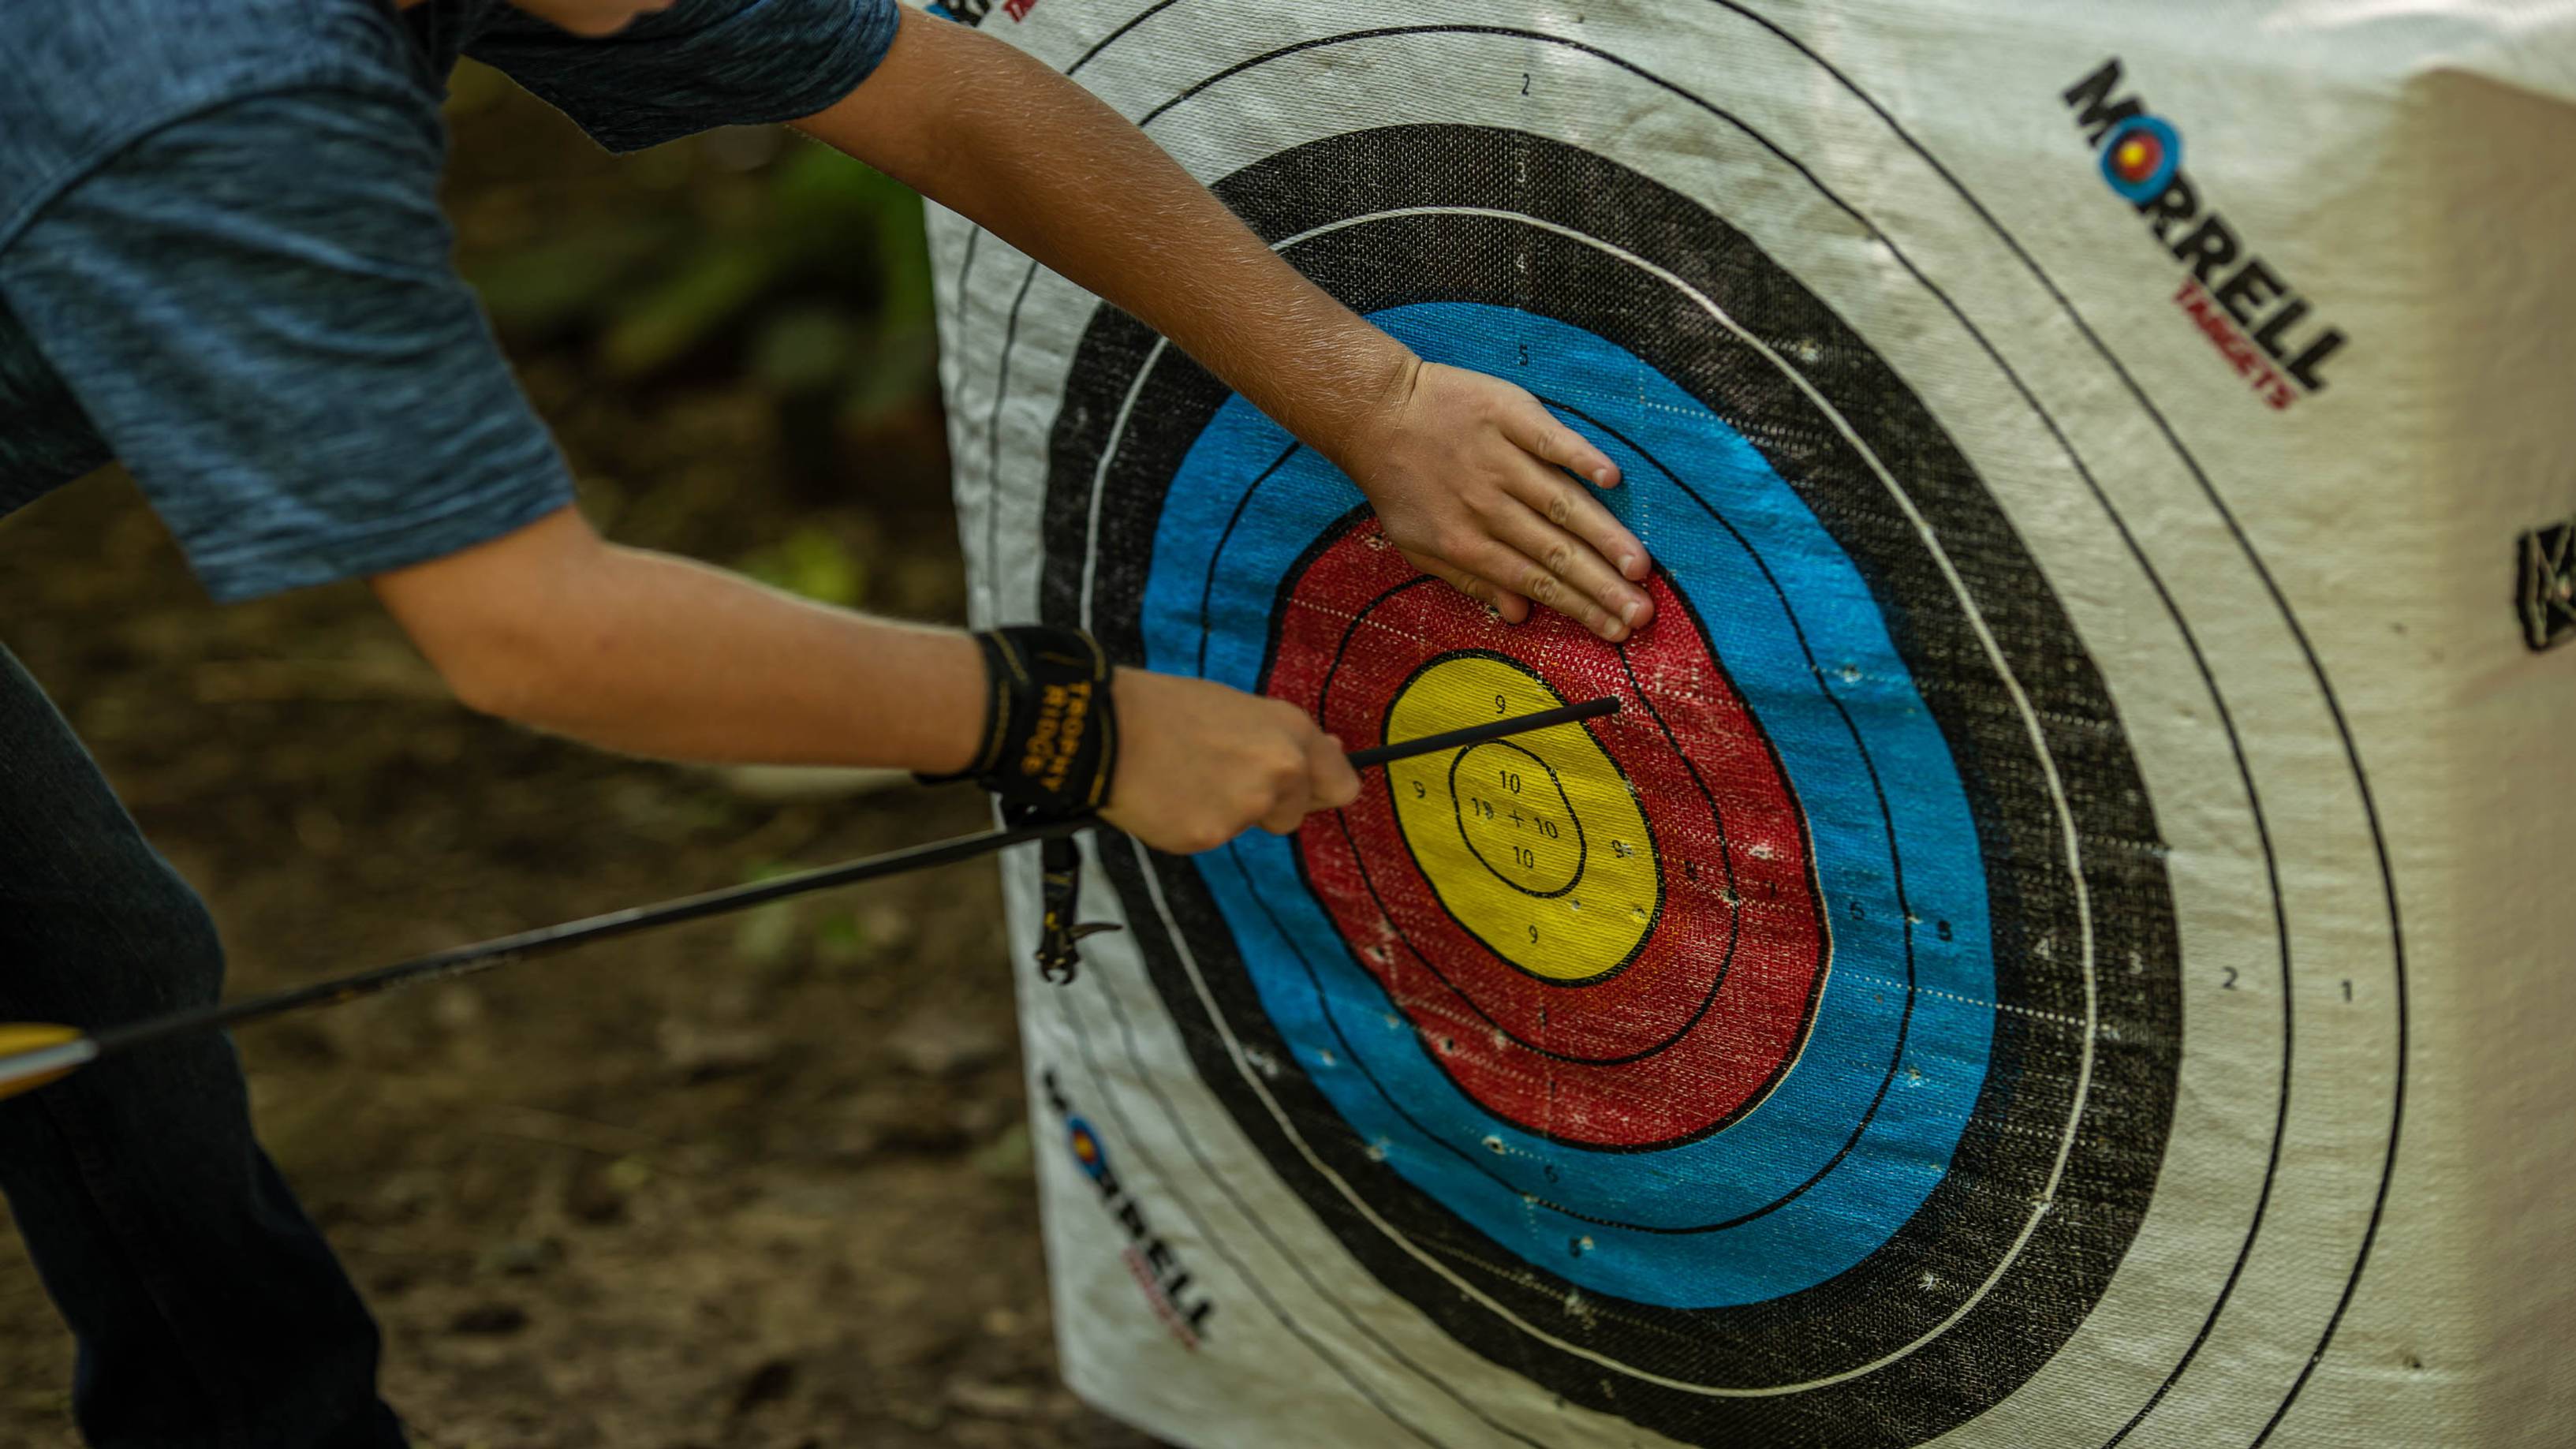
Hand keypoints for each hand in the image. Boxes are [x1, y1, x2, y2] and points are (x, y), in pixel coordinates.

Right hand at [1102, 669, 1361, 853]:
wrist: (1105, 727)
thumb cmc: (1166, 709)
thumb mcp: (1236, 707)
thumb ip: (1283, 738)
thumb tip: (1334, 753)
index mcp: (1290, 731)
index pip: (1342, 784)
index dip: (1320, 789)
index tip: (1305, 791)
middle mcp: (1281, 770)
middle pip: (1295, 814)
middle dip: (1266, 806)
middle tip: (1218, 776)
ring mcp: (1247, 807)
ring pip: (1249, 826)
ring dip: (1226, 814)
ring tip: (1184, 778)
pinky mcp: (1211, 837)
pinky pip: (1210, 839)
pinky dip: (1190, 825)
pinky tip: (1166, 796)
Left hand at [1336, 359, 1653, 640]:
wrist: (1376, 413)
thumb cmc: (1399, 484)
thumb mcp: (1418, 545)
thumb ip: (1470, 581)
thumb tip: (1519, 616)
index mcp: (1467, 542)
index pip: (1535, 582)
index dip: (1579, 608)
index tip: (1617, 630)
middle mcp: (1488, 505)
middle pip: (1555, 552)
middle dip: (1602, 587)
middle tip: (1642, 613)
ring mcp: (1500, 458)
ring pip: (1560, 503)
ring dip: (1602, 536)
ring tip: (1638, 566)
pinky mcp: (1508, 414)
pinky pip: (1550, 439)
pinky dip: (1580, 457)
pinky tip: (1610, 480)